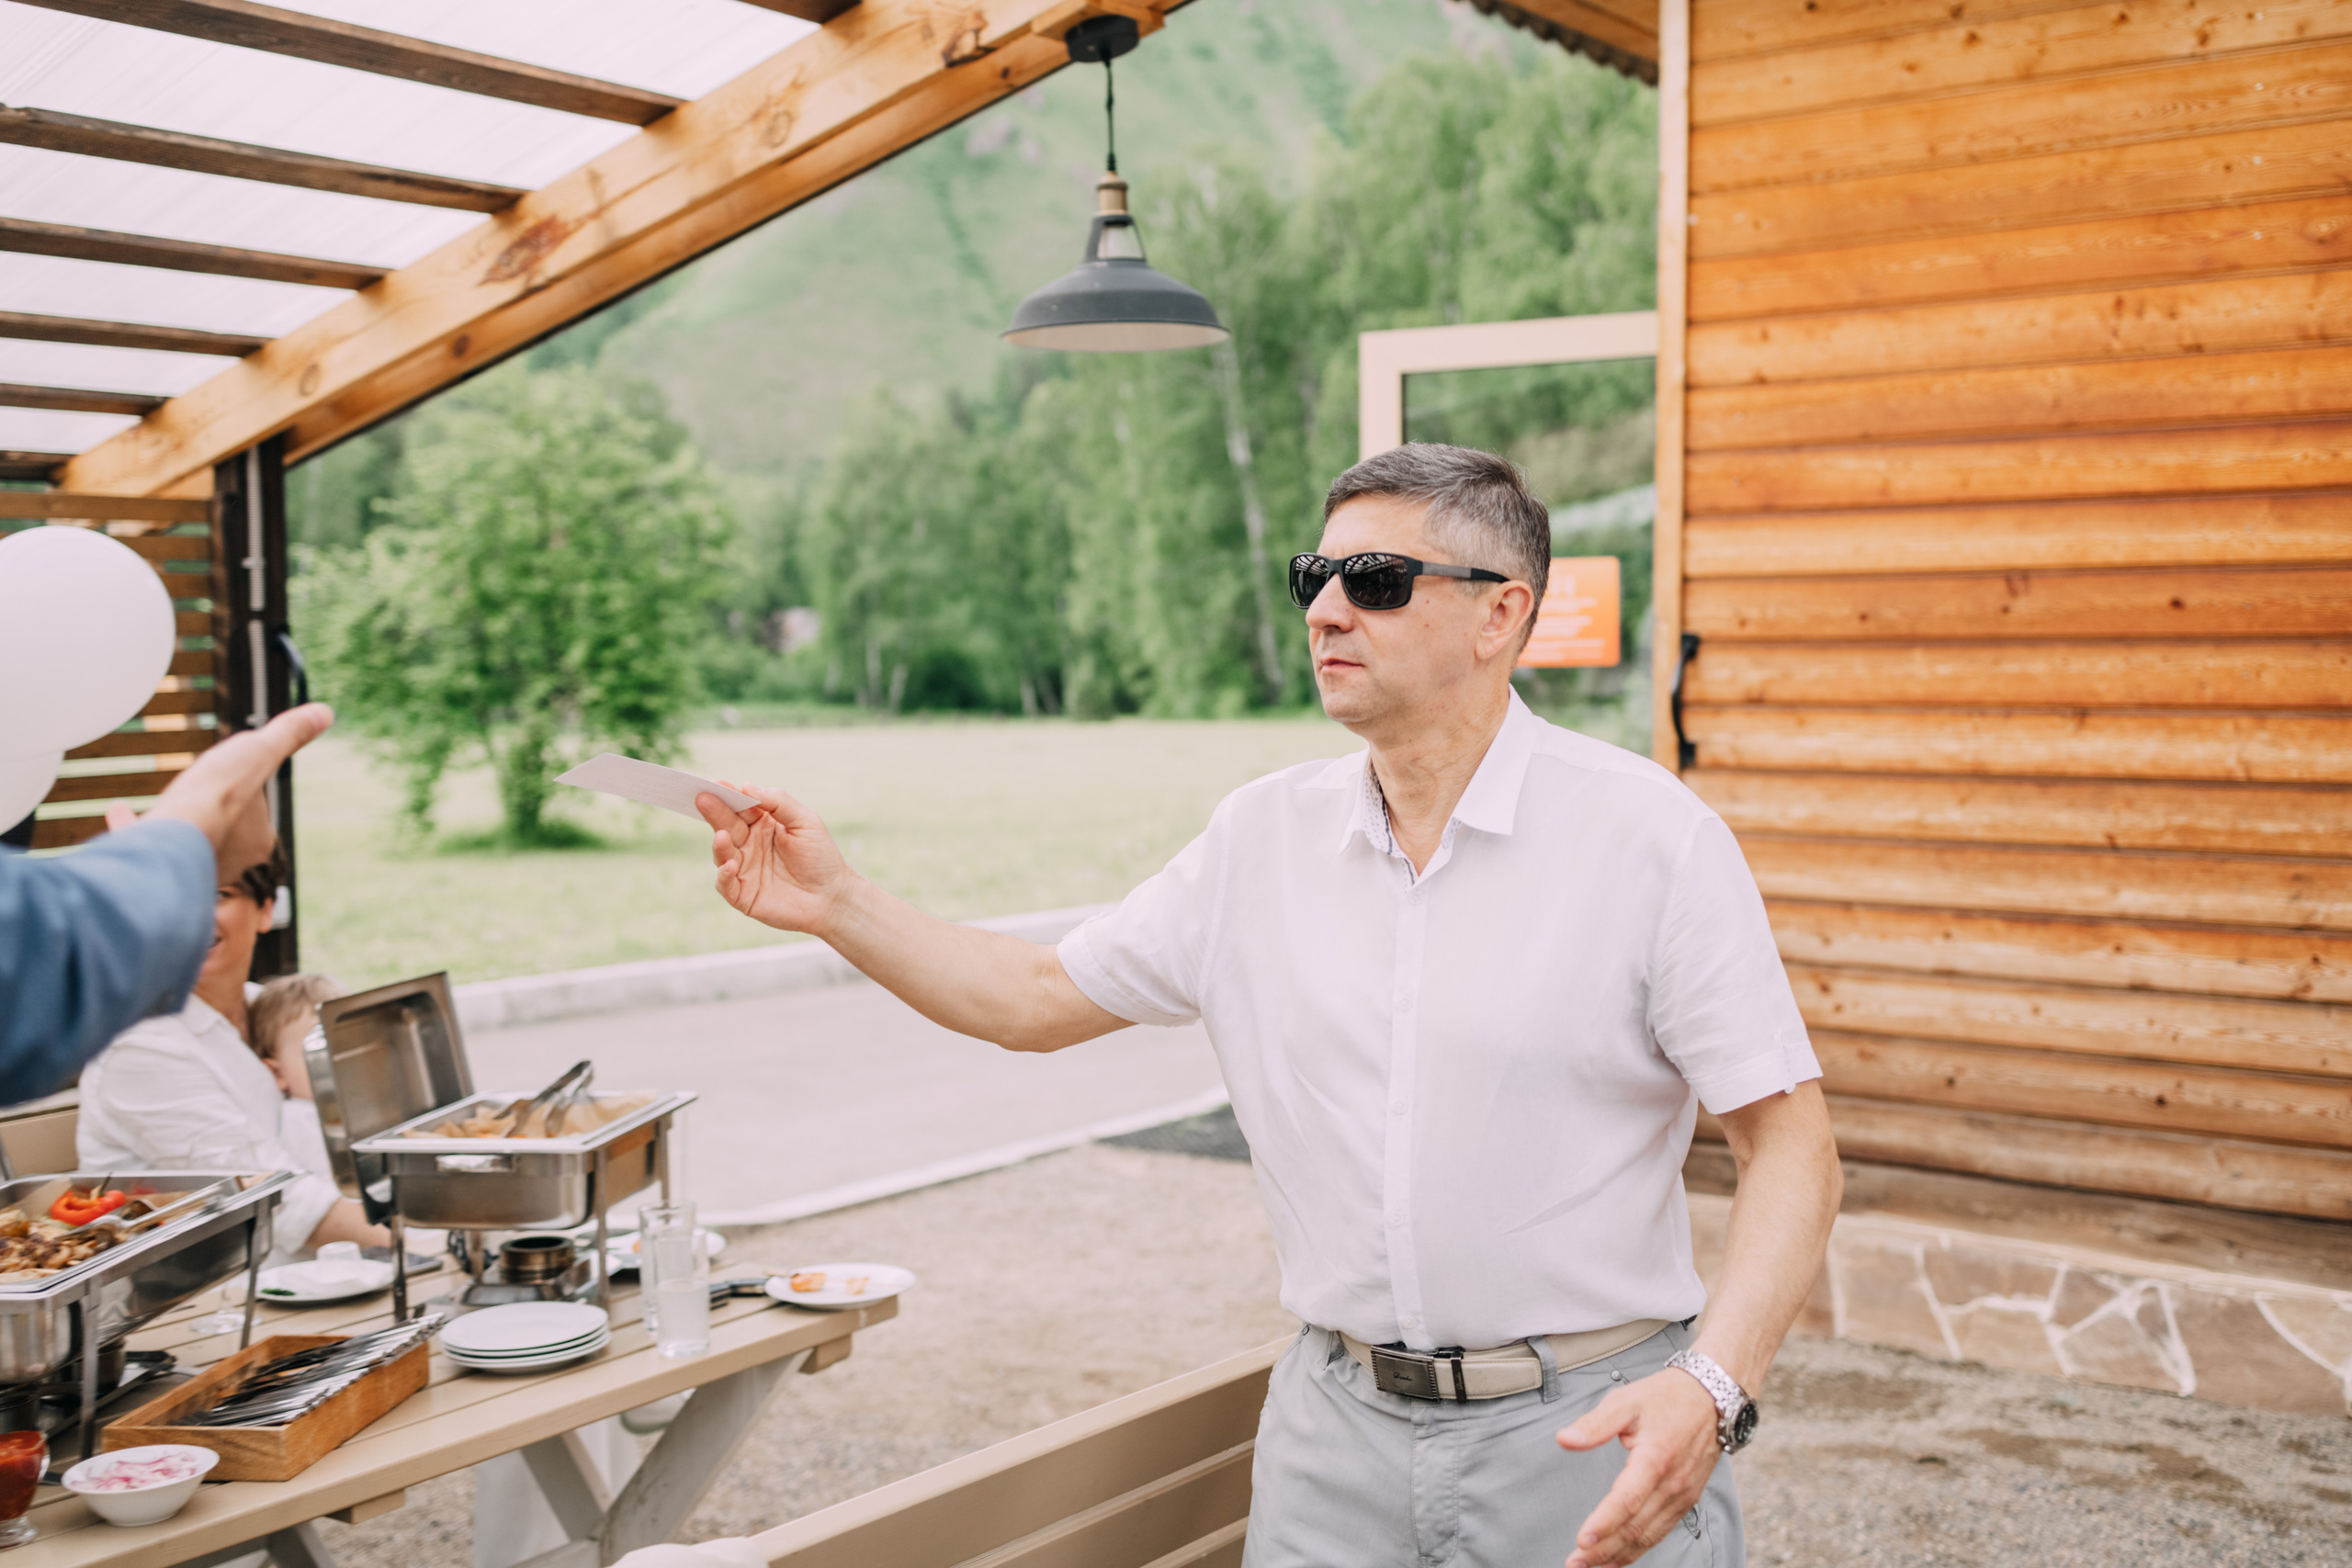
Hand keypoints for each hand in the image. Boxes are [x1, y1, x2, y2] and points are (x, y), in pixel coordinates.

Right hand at [109, 704, 333, 871]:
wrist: (173, 835)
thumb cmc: (221, 796)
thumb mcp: (260, 752)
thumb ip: (288, 735)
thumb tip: (324, 712)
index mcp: (257, 843)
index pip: (256, 822)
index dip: (245, 804)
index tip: (236, 794)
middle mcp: (228, 863)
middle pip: (219, 835)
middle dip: (209, 821)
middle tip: (198, 804)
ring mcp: (189, 868)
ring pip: (182, 847)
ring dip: (173, 829)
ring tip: (164, 815)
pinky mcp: (152, 867)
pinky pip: (143, 847)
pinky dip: (133, 829)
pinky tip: (117, 812)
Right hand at [697, 782, 854, 936]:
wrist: (832, 897)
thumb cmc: (821, 857)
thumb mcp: (805, 822)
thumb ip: (779, 803)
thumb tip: (747, 786)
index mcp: (761, 824)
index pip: (740, 806)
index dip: (727, 795)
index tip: (714, 784)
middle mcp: (748, 845)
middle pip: (726, 825)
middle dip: (714, 812)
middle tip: (702, 798)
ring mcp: (743, 870)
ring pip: (722, 854)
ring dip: (719, 845)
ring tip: (722, 836)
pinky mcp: (743, 895)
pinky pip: (726, 885)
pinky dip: (724, 876)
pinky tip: (730, 866)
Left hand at [1557, 1367, 1722, 1566]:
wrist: (1712, 1397)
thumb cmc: (1666, 1397)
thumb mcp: (1626, 1401)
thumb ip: (1594, 1424)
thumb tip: (1564, 1439)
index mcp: (1655, 1458)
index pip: (1627, 1500)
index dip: (1604, 1524)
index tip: (1581, 1541)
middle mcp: (1672, 1483)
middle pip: (1636, 1528)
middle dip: (1603, 1551)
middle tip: (1574, 1564)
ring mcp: (1682, 1495)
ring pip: (1648, 1536)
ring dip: (1618, 1556)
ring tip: (1588, 1566)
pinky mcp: (1687, 1500)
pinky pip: (1660, 1532)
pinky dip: (1638, 1549)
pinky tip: (1618, 1558)